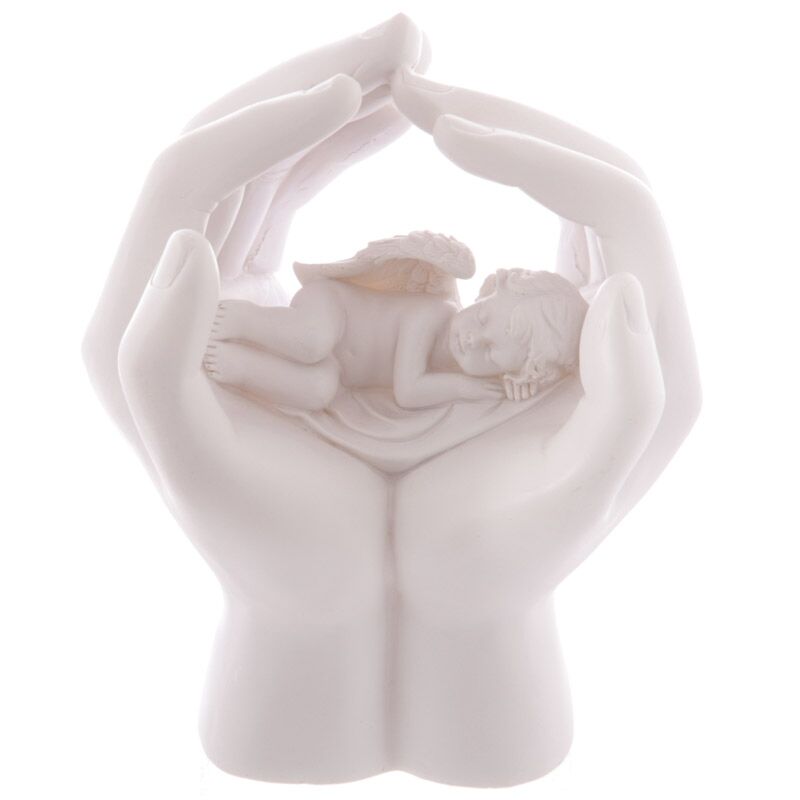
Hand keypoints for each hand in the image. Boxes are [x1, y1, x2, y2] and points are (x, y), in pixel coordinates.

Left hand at [84, 17, 429, 781]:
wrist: (313, 589)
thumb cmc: (277, 548)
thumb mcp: (202, 470)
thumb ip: (158, 360)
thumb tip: (181, 242)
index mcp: (137, 328)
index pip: (190, 180)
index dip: (271, 122)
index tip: (363, 88)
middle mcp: (163, 294)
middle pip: (226, 146)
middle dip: (314, 83)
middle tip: (410, 36)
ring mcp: (212, 290)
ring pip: (264, 162)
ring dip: (334, 106)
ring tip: (412, 68)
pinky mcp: (260, 302)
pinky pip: (295, 199)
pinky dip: (342, 156)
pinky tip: (390, 130)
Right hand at [390, 69, 698, 783]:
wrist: (462, 591)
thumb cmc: (493, 563)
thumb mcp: (570, 506)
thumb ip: (630, 403)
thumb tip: (625, 284)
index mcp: (657, 366)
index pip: (619, 209)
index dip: (534, 155)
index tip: (438, 130)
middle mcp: (643, 332)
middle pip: (602, 178)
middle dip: (513, 125)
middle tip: (419, 94)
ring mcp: (604, 322)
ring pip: (574, 191)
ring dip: (505, 140)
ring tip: (423, 111)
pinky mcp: (563, 326)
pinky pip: (547, 227)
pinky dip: (499, 185)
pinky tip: (445, 174)